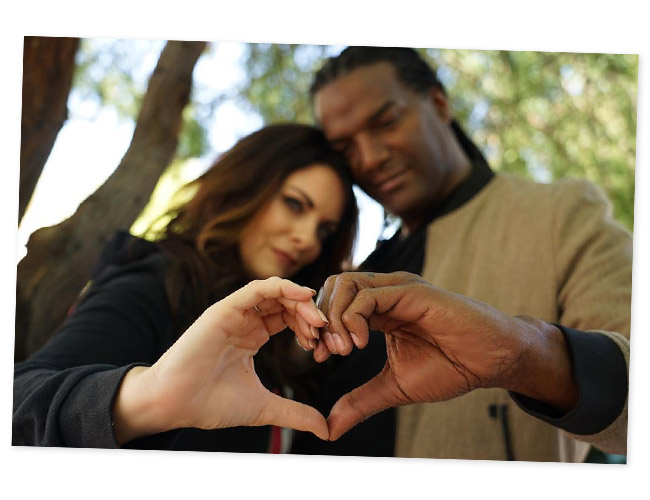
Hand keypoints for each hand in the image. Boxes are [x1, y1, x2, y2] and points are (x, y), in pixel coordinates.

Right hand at [113, 277, 327, 443]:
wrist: (175, 405)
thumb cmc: (211, 404)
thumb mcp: (264, 407)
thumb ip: (295, 413)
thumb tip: (325, 430)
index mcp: (253, 336)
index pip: (290, 319)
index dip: (310, 328)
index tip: (323, 347)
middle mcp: (245, 321)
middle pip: (286, 303)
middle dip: (310, 314)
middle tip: (325, 332)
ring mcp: (235, 313)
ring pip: (275, 292)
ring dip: (301, 300)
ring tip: (317, 320)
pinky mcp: (224, 309)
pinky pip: (256, 289)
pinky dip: (281, 287)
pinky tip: (302, 295)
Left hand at [313, 271, 577, 440]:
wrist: (490, 361)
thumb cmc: (449, 367)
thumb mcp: (393, 387)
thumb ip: (360, 401)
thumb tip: (330, 428)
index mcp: (379, 311)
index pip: (333, 305)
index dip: (319, 329)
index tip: (317, 357)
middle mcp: (385, 293)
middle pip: (333, 287)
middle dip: (320, 318)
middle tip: (324, 351)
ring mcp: (397, 288)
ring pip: (344, 284)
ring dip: (333, 317)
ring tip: (342, 349)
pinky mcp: (411, 290)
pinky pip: (367, 295)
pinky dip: (353, 319)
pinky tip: (360, 345)